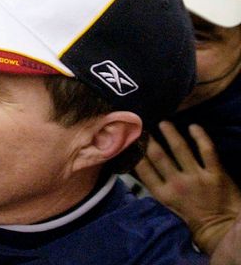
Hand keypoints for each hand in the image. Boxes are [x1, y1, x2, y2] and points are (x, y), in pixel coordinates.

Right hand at [135, 122, 240, 254]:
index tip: (130, 140)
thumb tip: (144, 168)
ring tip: (164, 123)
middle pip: (159, 155)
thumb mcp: (169, 207)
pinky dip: (200, 136)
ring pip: (180, 148)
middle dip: (149, 140)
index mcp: (163, 194)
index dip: (135, 153)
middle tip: (143, 127)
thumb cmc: (194, 221)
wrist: (222, 230)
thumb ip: (159, 188)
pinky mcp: (216, 174)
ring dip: (170, 133)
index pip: (143, 169)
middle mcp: (177, 183)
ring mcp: (197, 177)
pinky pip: (207, 150)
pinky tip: (194, 126)